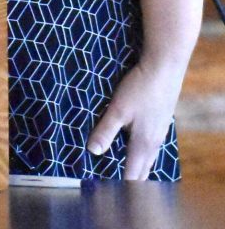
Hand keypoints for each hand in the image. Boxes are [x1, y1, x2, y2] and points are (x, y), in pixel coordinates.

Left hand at [86, 62, 183, 179]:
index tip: (106, 189)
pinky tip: (135, 144)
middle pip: (142, 170)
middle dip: (129, 179)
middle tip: (112, 182)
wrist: (164, 68)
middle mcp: (154, 142)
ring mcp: (160, 131)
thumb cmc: (140, 88)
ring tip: (122, 167)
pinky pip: (151, 145)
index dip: (120, 184)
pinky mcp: (161, 120)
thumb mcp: (118, 109)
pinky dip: (142, 152)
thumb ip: (106, 130)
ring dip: (137, 165)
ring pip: (148, 158)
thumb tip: (93, 152)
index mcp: (143, 144)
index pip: (133, 175)